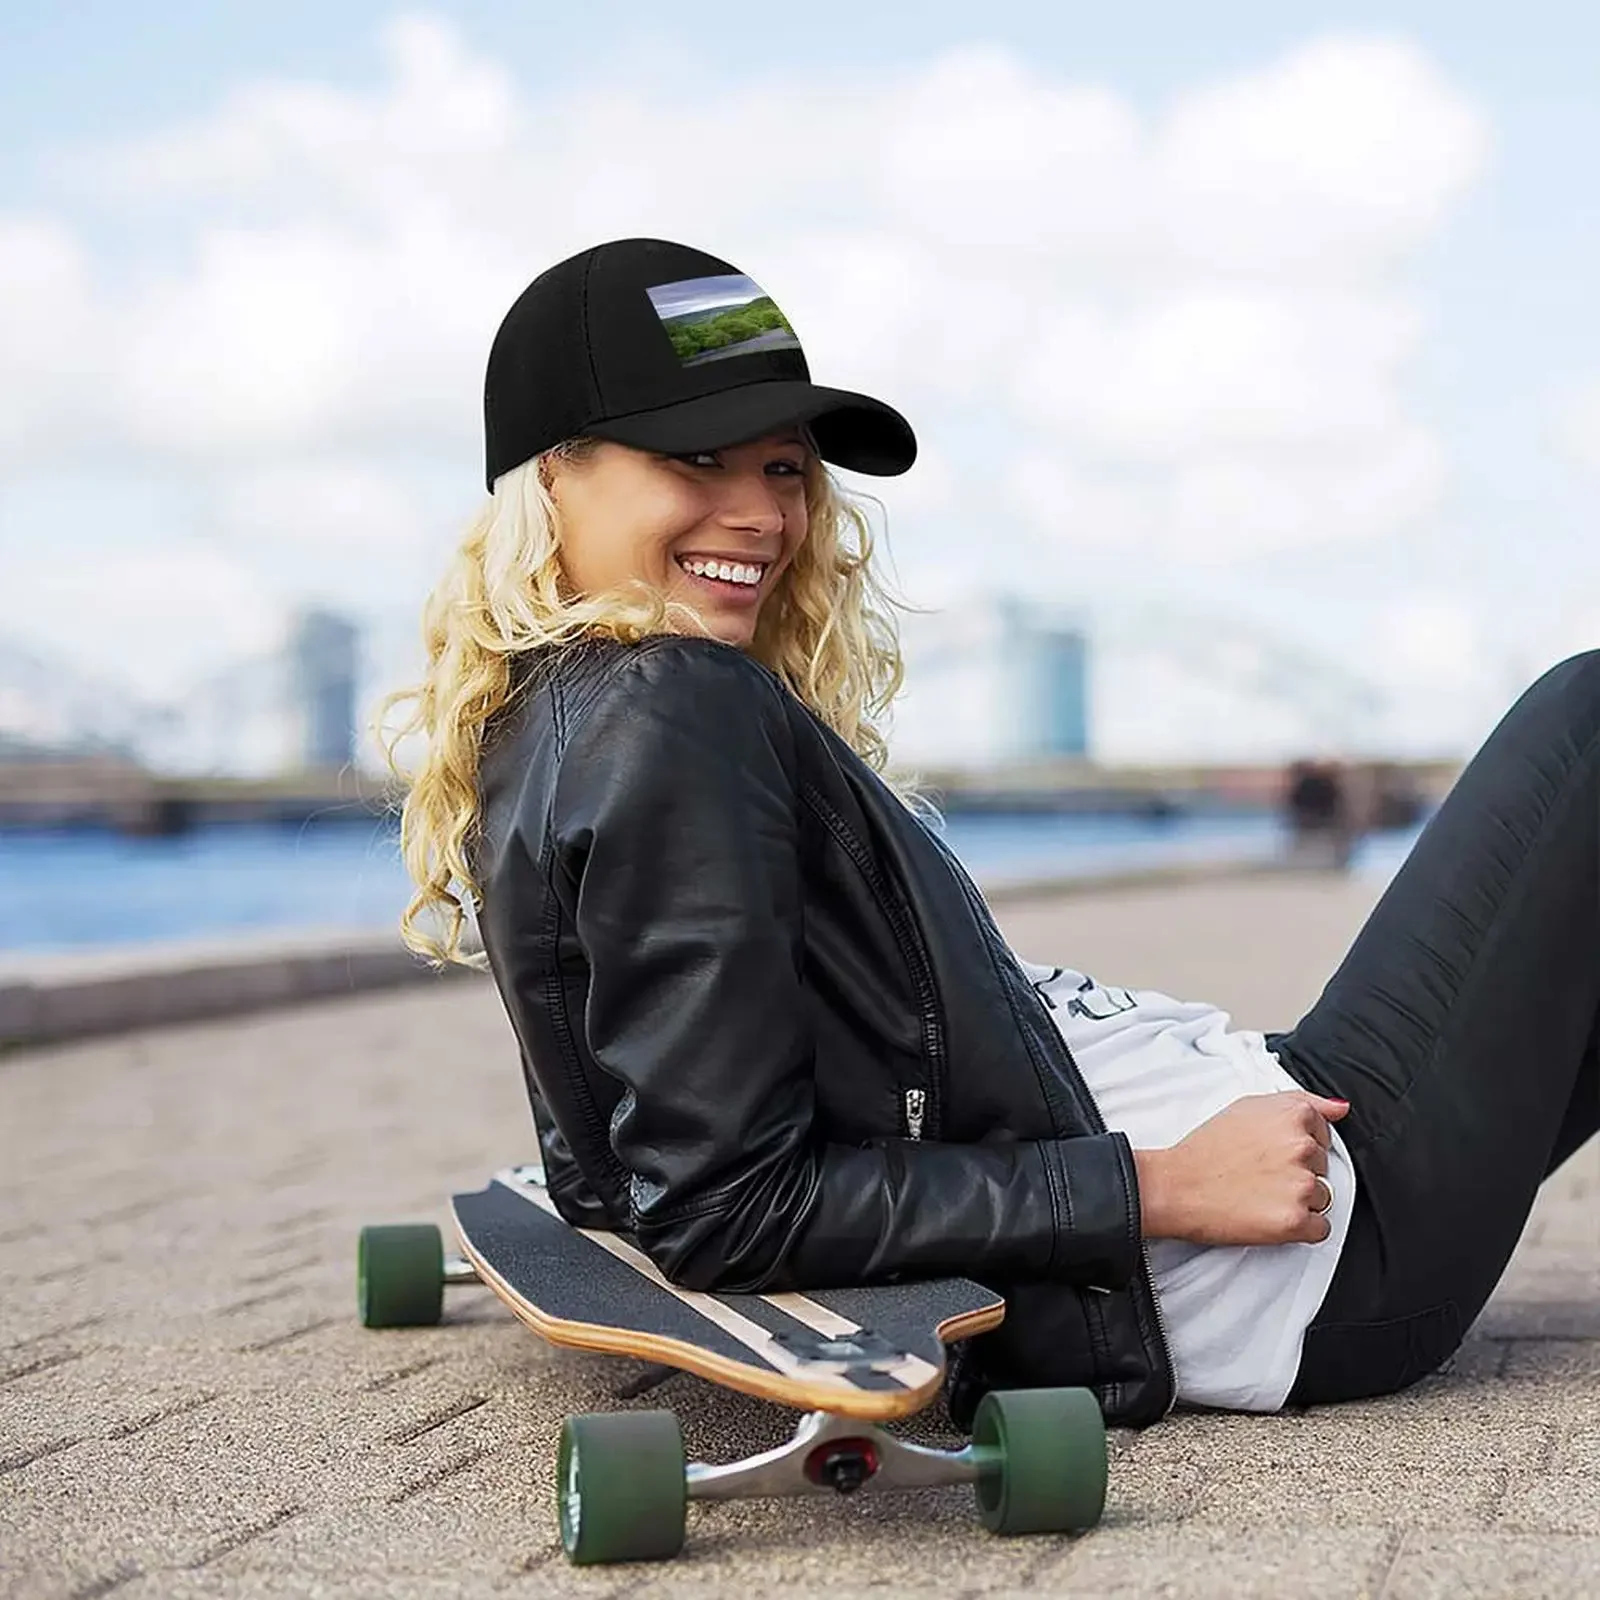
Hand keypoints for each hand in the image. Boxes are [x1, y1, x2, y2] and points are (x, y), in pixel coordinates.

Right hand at [1134, 1091, 1347, 1246]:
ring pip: (1323, 1197)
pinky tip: (1269, 1215)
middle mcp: (1302, 1147)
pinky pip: (1320, 1228)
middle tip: (1260, 1173)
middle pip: (1323, 1166)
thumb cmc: (1206, 1149)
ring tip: (1261, 1194)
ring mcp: (1301, 1185)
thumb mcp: (1248, 1107)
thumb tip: (1339, 1109)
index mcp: (1293, 1115)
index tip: (1272, 1152)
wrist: (1175, 1187)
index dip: (1296, 1146)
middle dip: (1298, 1172)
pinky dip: (1299, 1228)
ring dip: (1298, 1200)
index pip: (1323, 1134)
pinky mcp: (1296, 1221)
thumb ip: (1301, 1101)